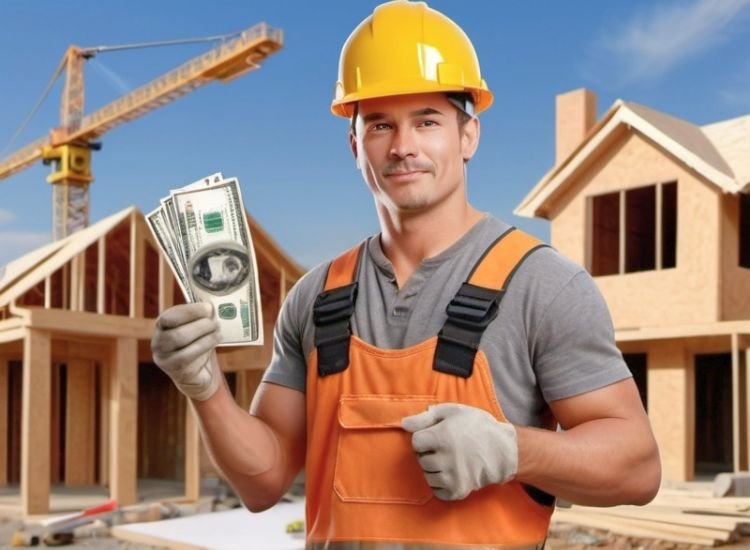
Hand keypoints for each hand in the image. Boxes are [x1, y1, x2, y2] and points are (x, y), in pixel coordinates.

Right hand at [152, 302, 222, 400]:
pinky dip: (206, 346)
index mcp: (161, 327)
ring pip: (182, 345)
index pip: (169, 317)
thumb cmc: (196, 344)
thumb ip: (199, 317)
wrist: (197, 373)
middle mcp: (158, 344)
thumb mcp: (196, 327)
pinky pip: (190, 357)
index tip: (208, 308)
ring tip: (218, 332)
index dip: (190, 311)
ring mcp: (166, 360)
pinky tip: (216, 341)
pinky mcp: (178, 372)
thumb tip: (210, 308)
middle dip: (200, 326)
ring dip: (205, 336)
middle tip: (215, 323)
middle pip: (176, 334)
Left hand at [401, 403, 517, 500]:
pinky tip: (451, 473)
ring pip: (427, 475)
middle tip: (445, 448)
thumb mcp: (452, 412)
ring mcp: (451, 477)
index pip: (416, 442)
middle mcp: (445, 459)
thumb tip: (403, 424)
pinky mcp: (458, 491)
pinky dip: (440, 484)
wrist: (503, 450)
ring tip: (449, 460)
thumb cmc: (477, 426)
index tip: (436, 435)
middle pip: (421, 459)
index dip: (425, 437)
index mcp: (442, 437)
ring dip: (434, 468)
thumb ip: (425, 417)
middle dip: (429, 453)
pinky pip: (437, 491)